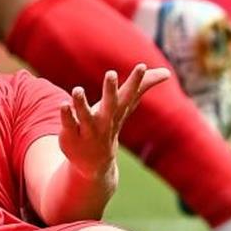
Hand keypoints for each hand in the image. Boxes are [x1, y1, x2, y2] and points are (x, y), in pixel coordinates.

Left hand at [58, 64, 172, 177]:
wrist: (95, 164)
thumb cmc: (110, 125)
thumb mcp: (125, 106)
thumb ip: (142, 87)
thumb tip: (167, 73)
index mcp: (118, 111)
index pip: (129, 94)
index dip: (136, 80)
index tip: (141, 66)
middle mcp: (105, 121)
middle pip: (110, 105)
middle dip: (110, 90)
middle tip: (111, 73)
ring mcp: (88, 131)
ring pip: (85, 116)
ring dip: (81, 103)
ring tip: (77, 89)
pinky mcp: (71, 136)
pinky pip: (69, 125)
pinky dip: (66, 115)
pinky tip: (63, 104)